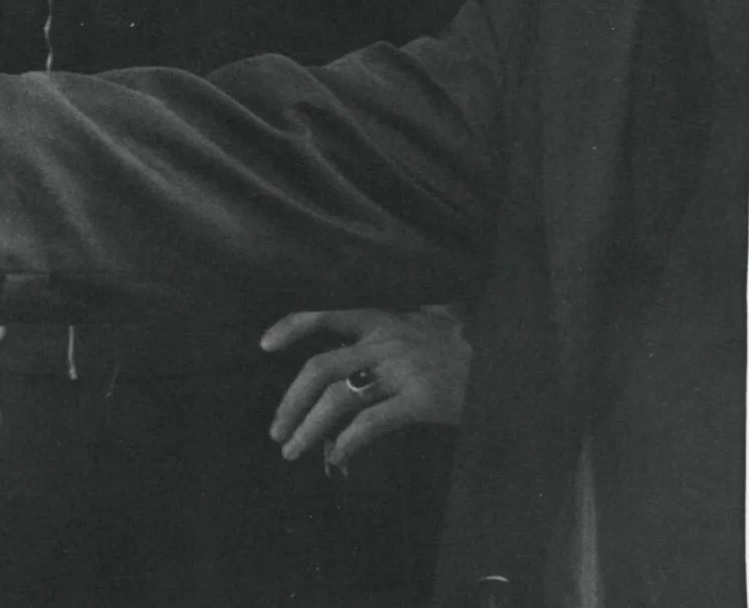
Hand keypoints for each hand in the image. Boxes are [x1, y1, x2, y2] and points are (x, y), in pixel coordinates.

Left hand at [261, 306, 469, 466]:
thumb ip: (385, 337)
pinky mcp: (421, 399)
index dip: (291, 327)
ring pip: (338, 398)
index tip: (263, 345)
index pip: (324, 317)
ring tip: (293, 450)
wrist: (511, 359)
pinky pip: (371, 423)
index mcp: (380, 320)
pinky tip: (337, 458)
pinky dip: (347, 442)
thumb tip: (349, 369)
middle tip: (276, 430)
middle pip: (319, 368)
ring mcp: (402, 370)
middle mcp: (384, 342)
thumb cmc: (463, 347)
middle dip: (291, 402)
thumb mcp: (421, 326)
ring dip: (309, 428)